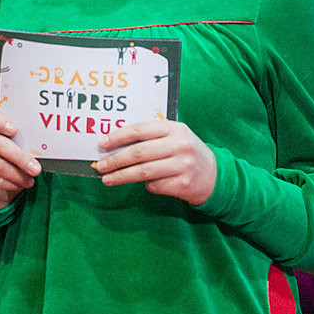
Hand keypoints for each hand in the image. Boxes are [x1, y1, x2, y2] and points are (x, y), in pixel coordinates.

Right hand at [0, 105, 39, 210]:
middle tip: (36, 168)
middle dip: (20, 157)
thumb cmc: (9, 166)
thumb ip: (21, 145)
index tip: (14, 130)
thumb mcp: (15, 153)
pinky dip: (10, 184)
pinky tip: (17, 185)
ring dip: (18, 175)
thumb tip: (39, 148)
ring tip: (29, 180)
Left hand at [94, 119, 216, 204]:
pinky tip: (144, 183)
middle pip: (139, 152)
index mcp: (175, 128)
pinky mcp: (183, 184)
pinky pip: (154, 185)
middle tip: (100, 166)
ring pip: (143, 172)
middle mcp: (180, 145)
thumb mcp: (174, 137)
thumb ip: (151, 137)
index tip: (102, 144)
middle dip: (115, 160)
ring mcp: (183, 165)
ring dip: (121, 176)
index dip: (118, 136)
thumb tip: (115, 145)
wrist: (213, 175)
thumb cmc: (186, 153)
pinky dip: (145, 185)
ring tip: (107, 179)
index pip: (140, 129)